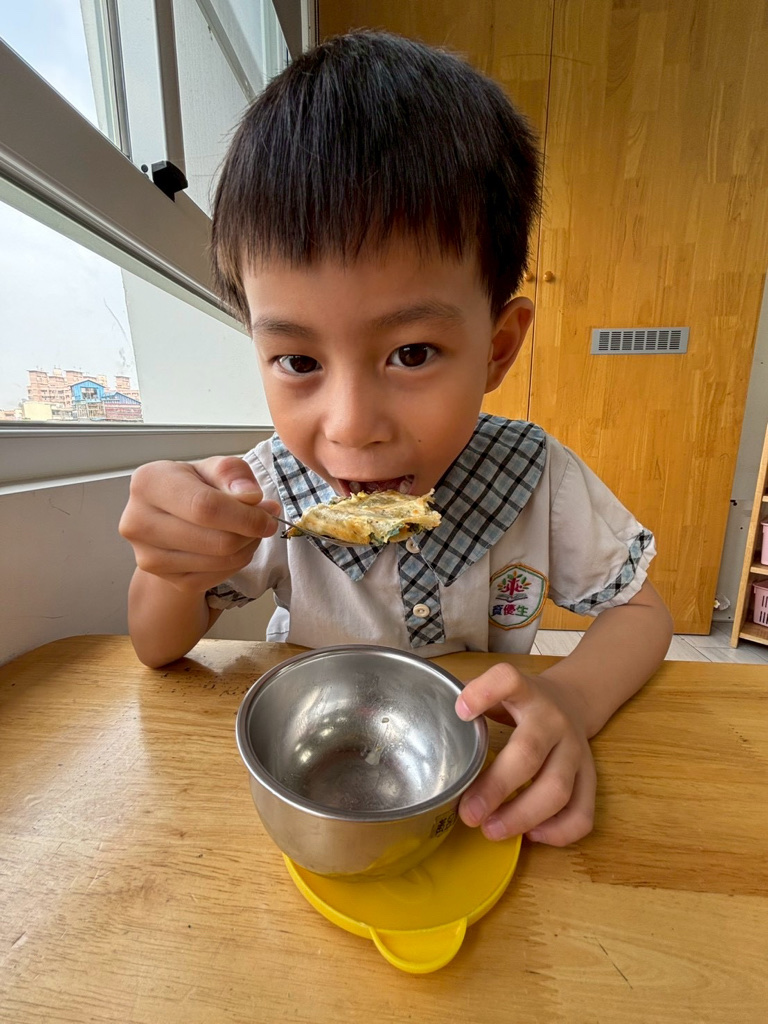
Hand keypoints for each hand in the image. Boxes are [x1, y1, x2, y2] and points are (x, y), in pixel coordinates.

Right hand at [119, 456, 279, 594]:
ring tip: (250, 530)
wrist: (170, 516)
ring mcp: (149, 556)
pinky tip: (236, 545)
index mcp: (148, 483)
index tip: (269, 514)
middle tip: (266, 521)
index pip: (205, 507)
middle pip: (216, 540)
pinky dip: (236, 562)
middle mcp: (138, 522)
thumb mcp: (213, 468)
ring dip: (247, 547)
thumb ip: (233, 473)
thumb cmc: (194, 485)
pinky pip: (217, 576)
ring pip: (220, 561)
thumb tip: (251, 497)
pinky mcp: (166, 579)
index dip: (245, 515)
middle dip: (251, 532)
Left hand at [455, 663, 595, 845]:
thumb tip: (428, 722)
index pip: (509, 681)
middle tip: (468, 813)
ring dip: (522, 816)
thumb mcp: (500, 692)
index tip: (460, 712)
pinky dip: (558, 832)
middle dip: (496, 787)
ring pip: (558, 790)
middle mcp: (554, 721)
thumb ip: (471, 701)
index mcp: (527, 692)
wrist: (574, 701)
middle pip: (529, 753)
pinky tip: (531, 834)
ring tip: (490, 829)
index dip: (485, 692)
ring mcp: (576, 751)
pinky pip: (582, 813)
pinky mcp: (590, 778)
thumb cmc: (523, 703)